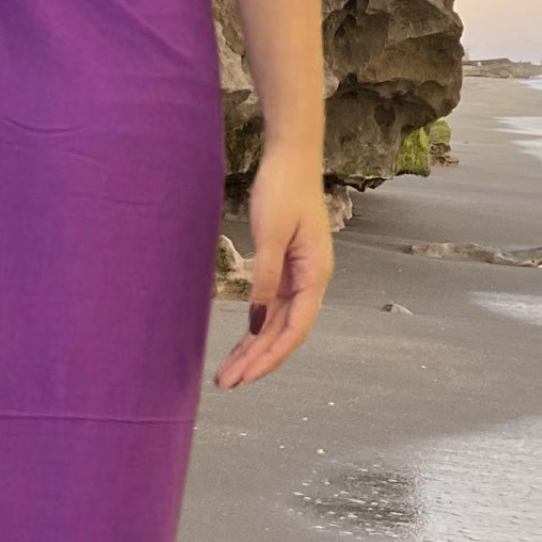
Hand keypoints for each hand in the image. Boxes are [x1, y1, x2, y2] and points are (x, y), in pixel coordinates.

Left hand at [213, 140, 333, 387]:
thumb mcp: (272, 234)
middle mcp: (312, 280)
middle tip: (227, 383)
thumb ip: (266, 277)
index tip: (244, 376)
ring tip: (229, 372)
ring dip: (255, 348)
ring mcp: (301, 275)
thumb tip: (258, 321)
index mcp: (315, 274)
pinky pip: (273, 307)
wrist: (291, 158)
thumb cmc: (283, 189)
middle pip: (285, 333)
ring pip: (278, 324)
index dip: (270, 356)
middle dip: (257, 360)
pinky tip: (242, 341)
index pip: (294, 329)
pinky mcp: (287, 267)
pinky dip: (257, 327)